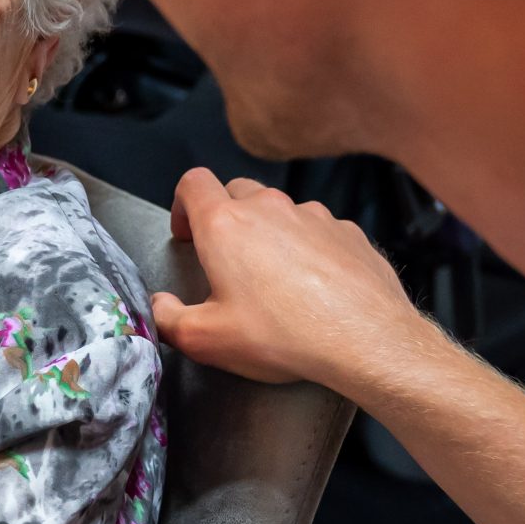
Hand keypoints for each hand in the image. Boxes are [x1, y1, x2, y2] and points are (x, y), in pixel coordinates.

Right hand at [152, 169, 429, 393]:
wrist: (365, 339)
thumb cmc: (283, 336)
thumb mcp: (206, 340)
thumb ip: (168, 319)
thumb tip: (159, 306)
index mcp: (226, 225)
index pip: (192, 183)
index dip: (181, 204)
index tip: (187, 233)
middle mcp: (270, 208)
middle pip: (237, 191)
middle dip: (225, 217)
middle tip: (226, 260)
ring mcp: (314, 216)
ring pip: (281, 211)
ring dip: (270, 234)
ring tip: (275, 281)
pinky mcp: (349, 232)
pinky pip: (319, 230)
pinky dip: (309, 249)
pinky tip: (314, 288)